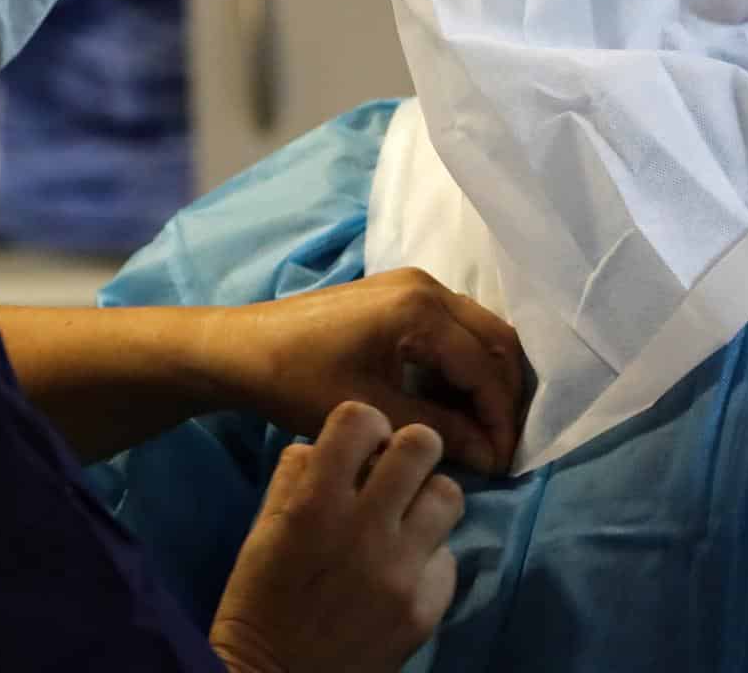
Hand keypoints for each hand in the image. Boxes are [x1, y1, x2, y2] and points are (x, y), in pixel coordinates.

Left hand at [206, 269, 524, 473]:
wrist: (242, 349)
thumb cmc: (299, 381)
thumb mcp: (372, 414)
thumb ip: (438, 431)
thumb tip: (492, 455)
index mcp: (421, 309)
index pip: (485, 366)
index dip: (500, 419)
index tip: (504, 463)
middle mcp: (426, 286)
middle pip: (495, 339)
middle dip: (505, 395)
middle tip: (504, 446)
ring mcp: (413, 283)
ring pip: (478, 331)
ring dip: (487, 378)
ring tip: (483, 429)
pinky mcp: (400, 293)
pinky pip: (454, 326)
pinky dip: (464, 364)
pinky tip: (454, 402)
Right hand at [212, 403, 462, 672]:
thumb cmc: (259, 602)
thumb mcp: (261, 531)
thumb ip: (296, 478)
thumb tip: (327, 442)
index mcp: (315, 504)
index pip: (361, 416)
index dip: (364, 424)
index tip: (362, 445)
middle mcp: (364, 529)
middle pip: (422, 444)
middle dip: (411, 449)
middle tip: (398, 472)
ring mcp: (402, 571)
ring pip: (449, 495)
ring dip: (428, 501)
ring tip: (407, 522)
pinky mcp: (427, 608)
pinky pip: (448, 558)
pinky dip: (428, 560)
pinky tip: (403, 576)